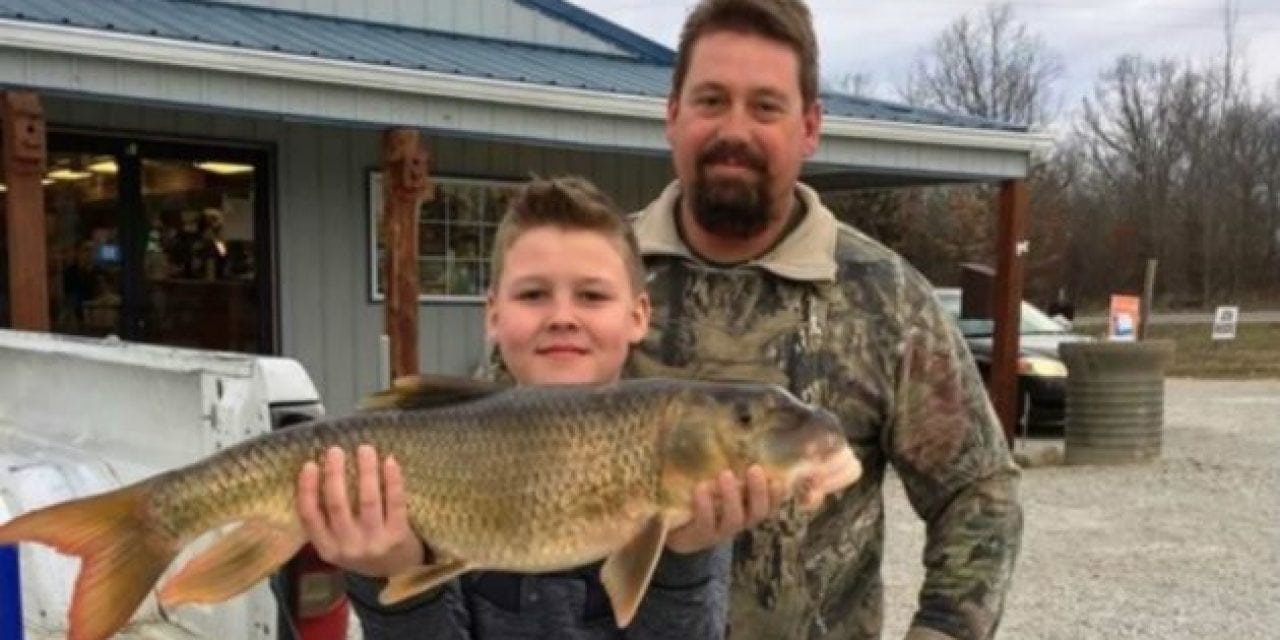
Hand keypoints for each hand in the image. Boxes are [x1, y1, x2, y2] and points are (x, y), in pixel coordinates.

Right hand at [297, 445, 425, 576]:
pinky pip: (395, 502)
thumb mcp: (338, 544)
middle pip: (337, 505)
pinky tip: (390, 461)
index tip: (310, 464)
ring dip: (365, 471)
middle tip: (336, 450)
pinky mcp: (399, 536)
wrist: (399, 572)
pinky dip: (392, 480)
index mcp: (327, 548)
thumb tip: (319, 473)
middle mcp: (349, 547)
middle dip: (335, 474)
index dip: (307, 489)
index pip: (309, 516)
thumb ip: (327, 521)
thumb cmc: (364, 549)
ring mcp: (375, 542)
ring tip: (364, 449)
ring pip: (368, 500)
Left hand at [665, 465, 786, 554]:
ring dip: (732, 496)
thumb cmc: (698, 494)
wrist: (668, 526)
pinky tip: (700, 488)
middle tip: (754, 468)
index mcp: (746, 507)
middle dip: (759, 491)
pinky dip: (705, 505)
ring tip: (725, 474)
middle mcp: (738, 521)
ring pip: (734, 519)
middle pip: (758, 512)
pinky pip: (706, 523)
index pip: (770, 503)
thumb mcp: (715, 478)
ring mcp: (719, 531)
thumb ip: (728, 464)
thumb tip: (733, 429)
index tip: (778, 477)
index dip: (778, 493)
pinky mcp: (698, 536)